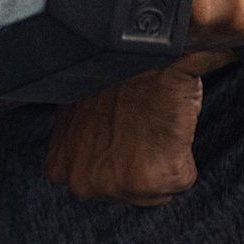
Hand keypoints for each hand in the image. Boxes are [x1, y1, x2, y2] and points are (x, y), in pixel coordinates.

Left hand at [43, 52, 228, 205]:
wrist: (142, 53)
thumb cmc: (114, 72)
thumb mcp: (78, 108)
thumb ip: (82, 136)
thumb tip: (107, 128)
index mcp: (59, 166)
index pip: (103, 180)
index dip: (123, 151)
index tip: (125, 126)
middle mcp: (79, 182)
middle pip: (130, 189)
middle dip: (142, 160)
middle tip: (142, 123)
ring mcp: (113, 186)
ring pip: (157, 188)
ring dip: (163, 158)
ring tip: (153, 124)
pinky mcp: (150, 182)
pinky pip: (181, 177)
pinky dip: (184, 154)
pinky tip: (169, 127)